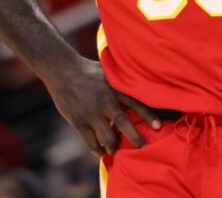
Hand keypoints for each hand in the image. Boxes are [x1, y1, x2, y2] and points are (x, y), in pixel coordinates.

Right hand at [42, 56, 161, 155]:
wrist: (63, 70)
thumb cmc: (88, 70)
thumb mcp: (108, 71)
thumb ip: (121, 81)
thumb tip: (140, 81)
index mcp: (114, 89)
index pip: (136, 104)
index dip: (148, 116)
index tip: (158, 127)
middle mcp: (105, 102)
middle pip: (124, 124)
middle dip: (135, 138)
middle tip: (143, 146)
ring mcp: (91, 114)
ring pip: (108, 138)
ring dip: (114, 146)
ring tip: (115, 148)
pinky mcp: (79, 122)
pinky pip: (91, 142)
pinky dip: (98, 150)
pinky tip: (101, 151)